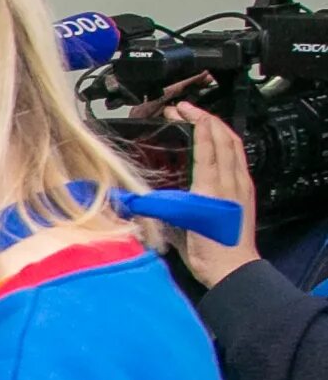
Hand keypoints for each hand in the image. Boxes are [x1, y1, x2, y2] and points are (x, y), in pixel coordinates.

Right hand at [169, 104, 259, 286]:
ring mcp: (241, 185)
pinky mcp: (245, 192)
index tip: (181, 111)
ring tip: (203, 120)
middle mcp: (231, 181)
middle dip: (207, 118)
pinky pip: (239, 158)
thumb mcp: (178, 228)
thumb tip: (133, 197)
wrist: (233, 269)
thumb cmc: (207, 252)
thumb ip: (159, 208)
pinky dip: (228, 144)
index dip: (196, 123)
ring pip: (236, 145)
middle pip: (225, 138)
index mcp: (214, 187)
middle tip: (187, 110)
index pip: (209, 144)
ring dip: (219, 128)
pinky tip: (220, 144)